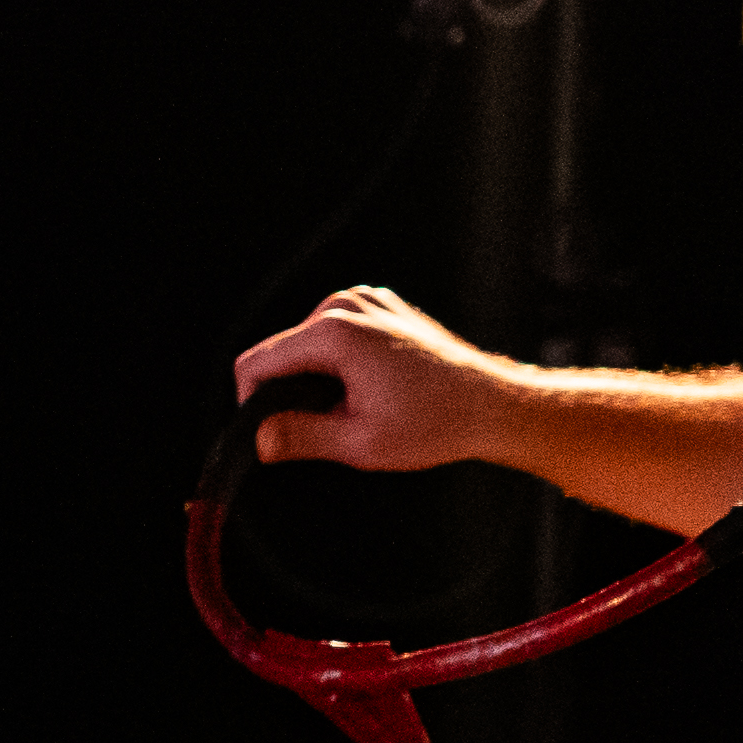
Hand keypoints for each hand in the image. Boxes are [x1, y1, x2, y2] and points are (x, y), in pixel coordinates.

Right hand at [229, 285, 521, 473]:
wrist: (491, 405)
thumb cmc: (434, 424)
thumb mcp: (360, 443)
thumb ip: (299, 437)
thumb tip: (258, 438)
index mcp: (334, 333)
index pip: (257, 363)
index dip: (252, 403)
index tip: (273, 433)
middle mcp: (345, 304)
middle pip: (282, 353)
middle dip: (294, 392)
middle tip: (337, 424)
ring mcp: (364, 299)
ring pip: (307, 346)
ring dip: (318, 379)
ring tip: (362, 405)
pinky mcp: (378, 304)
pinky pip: (334, 335)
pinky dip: (341, 363)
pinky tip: (375, 386)